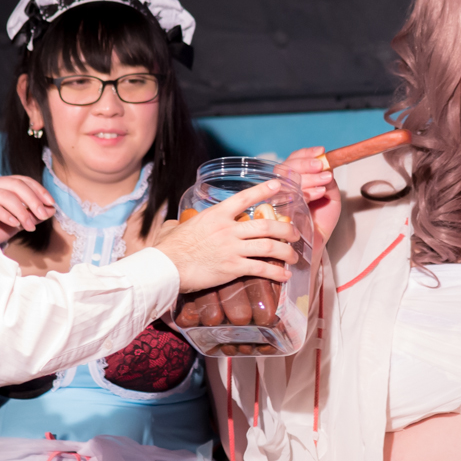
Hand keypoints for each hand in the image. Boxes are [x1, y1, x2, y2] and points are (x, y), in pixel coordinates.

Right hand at [0, 175, 55, 243]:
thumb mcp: (20, 221)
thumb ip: (35, 214)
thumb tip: (52, 209)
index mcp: (2, 183)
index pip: (23, 180)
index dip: (39, 190)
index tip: (51, 203)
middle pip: (16, 185)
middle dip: (33, 200)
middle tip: (43, 215)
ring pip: (6, 196)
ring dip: (22, 212)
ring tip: (29, 226)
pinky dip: (7, 216)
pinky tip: (15, 224)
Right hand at [155, 179, 300, 292]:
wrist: (165, 267)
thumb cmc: (169, 248)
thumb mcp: (179, 227)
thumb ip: (187, 223)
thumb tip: (179, 225)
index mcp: (216, 215)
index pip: (244, 197)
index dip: (263, 190)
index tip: (277, 185)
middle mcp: (228, 229)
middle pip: (266, 225)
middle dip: (285, 229)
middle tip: (295, 233)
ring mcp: (232, 248)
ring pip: (268, 246)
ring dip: (286, 251)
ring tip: (294, 257)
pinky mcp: (232, 267)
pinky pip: (261, 268)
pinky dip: (276, 271)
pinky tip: (284, 275)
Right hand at [281, 146, 341, 242]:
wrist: (315, 242)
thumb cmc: (321, 220)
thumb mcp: (331, 197)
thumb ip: (329, 182)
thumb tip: (326, 169)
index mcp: (295, 179)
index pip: (294, 160)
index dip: (306, 153)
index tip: (321, 151)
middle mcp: (284, 186)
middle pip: (287, 167)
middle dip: (306, 164)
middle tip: (321, 166)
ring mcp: (278, 197)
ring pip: (287, 179)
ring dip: (309, 177)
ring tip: (325, 180)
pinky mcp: (277, 211)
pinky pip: (287, 196)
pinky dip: (306, 191)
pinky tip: (319, 193)